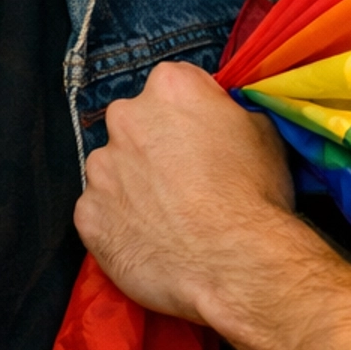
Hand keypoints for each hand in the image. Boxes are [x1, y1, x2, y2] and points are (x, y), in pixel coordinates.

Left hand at [77, 62, 297, 322]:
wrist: (234, 262)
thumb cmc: (254, 194)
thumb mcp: (263, 132)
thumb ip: (228, 114)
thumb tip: (218, 121)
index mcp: (169, 87)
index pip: (173, 87)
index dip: (190, 115)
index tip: (203, 141)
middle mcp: (125, 118)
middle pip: (135, 125)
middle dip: (153, 146)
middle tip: (184, 181)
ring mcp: (100, 168)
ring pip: (113, 169)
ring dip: (132, 185)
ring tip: (166, 217)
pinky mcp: (86, 215)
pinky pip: (100, 213)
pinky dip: (119, 224)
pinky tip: (148, 241)